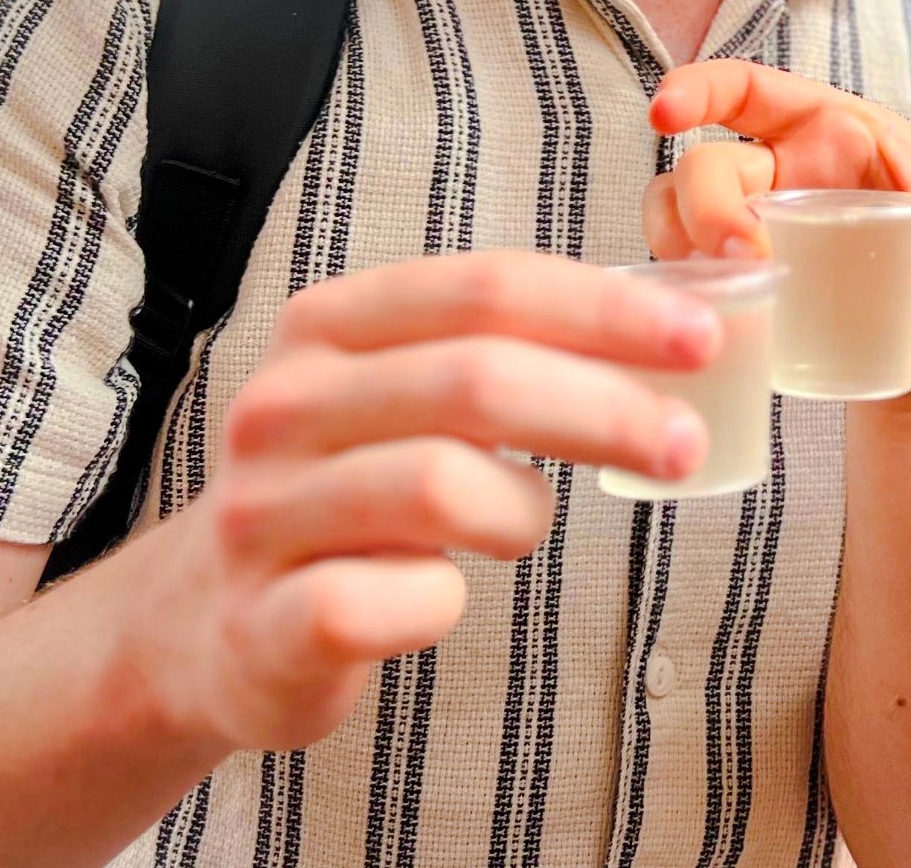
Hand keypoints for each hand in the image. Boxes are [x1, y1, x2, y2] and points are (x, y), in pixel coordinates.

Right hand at [113, 252, 719, 752]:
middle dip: (604, 406)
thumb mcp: (408, 398)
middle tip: (684, 442)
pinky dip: (440, 605)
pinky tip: (437, 599)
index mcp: (331, 325)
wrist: (210, 623)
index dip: (604, 310)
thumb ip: (509, 354)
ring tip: (525, 525)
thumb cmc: (350, 495)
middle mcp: (287, 403)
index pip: (488, 287)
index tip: (700, 339)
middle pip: (476, 378)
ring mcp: (263, 512)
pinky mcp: (261, 620)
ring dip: (523, 512)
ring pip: (438, 486)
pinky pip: (388, 603)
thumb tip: (676, 332)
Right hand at [644, 59, 910, 400]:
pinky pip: (688, 273)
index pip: (755, 92)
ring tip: (722, 291)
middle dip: (707, 205)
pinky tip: (707, 318)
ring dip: (679, 245)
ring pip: (678, 215)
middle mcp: (786, 175)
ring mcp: (759, 232)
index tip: (666, 111)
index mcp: (839, 136)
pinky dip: (680, 289)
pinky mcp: (746, 286)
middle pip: (708, 166)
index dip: (704, 88)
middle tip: (744, 260)